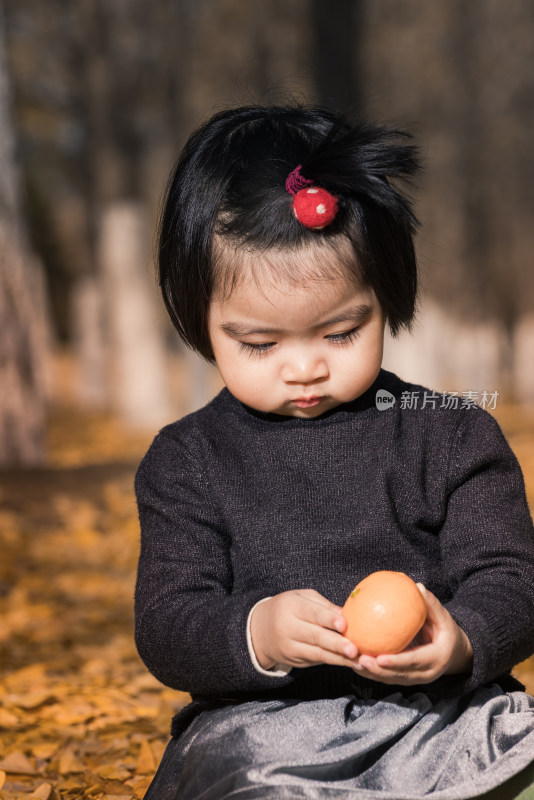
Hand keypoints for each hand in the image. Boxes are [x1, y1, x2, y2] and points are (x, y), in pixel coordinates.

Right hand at [250, 589, 359, 669]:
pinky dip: (335, 662)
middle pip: (315, 636)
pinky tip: (351, 664)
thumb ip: (324, 606)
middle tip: (354, 649)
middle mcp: (288, 628)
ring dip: (340, 658)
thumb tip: (350, 614)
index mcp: (291, 607)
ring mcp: (290, 648)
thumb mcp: (302, 598)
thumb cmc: (288, 608)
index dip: (328, 619)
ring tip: (359, 661)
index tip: (344, 624)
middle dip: (336, 644)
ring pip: (318, 654)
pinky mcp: (295, 662)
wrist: (260, 631)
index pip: (312, 613)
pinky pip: (317, 662)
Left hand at [350, 584, 473, 685]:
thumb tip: (417, 586)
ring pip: (391, 679)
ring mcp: (416, 679)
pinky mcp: (406, 679)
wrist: (453, 653)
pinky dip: (372, 672)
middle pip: (399, 675)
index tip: (379, 658)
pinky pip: (387, 677)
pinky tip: (356, 661)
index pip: (414, 661)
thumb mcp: (443, 617)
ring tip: (353, 662)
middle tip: (360, 659)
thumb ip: (431, 604)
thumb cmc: (445, 630)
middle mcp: (426, 673)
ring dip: (371, 673)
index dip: (397, 662)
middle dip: (378, 671)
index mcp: (436, 658)